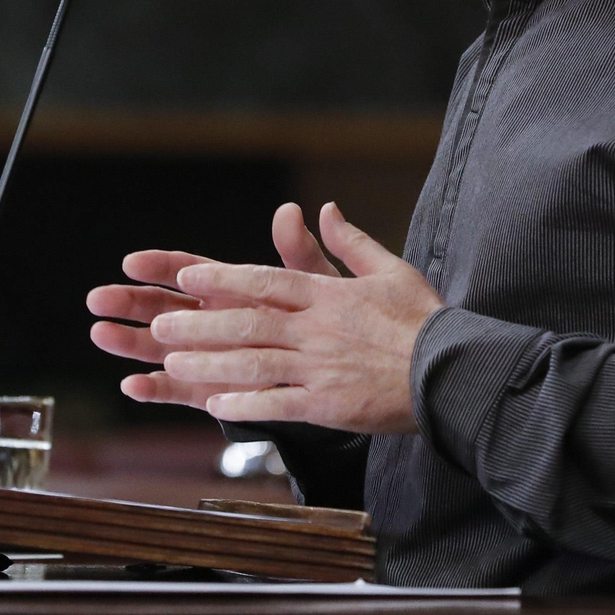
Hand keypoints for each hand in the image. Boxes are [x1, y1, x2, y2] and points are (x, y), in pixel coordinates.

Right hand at [87, 202, 342, 409]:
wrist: (330, 374)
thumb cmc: (319, 322)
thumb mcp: (312, 286)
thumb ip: (297, 253)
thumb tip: (290, 210)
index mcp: (226, 289)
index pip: (185, 270)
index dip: (158, 266)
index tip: (131, 262)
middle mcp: (207, 320)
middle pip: (160, 306)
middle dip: (128, 301)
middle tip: (98, 298)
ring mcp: (202, 356)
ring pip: (157, 347)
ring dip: (128, 341)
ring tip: (101, 334)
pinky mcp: (206, 390)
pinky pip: (176, 390)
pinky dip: (154, 389)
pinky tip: (131, 385)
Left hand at [153, 202, 443, 434]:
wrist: (453, 372)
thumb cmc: (424, 320)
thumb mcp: (390, 269)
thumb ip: (350, 241)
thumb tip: (324, 208)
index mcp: (328, 295)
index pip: (266, 281)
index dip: (223, 279)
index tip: (187, 277)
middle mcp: (318, 329)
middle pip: (248, 322)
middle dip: (200, 323)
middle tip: (160, 323)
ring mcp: (321, 368)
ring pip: (254, 362)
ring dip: (210, 362)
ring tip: (174, 361)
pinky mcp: (329, 405)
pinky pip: (278, 404)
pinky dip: (246, 405)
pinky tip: (216, 406)